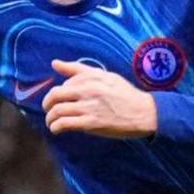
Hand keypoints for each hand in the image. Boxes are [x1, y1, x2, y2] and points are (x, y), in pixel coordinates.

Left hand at [41, 60, 157, 138]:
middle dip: (47, 104)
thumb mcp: (106, 76)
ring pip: (57, 111)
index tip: (62, 100)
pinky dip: (56, 127)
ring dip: (50, 119)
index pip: (64, 83)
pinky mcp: (91, 123)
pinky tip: (57, 130)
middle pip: (54, 96)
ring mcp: (89, 107)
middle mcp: (88, 91)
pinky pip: (65, 124)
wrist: (145, 113)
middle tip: (49, 110)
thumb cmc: (126, 94)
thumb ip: (79, 69)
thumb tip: (54, 63)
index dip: (60, 93)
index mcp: (91, 78)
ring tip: (52, 123)